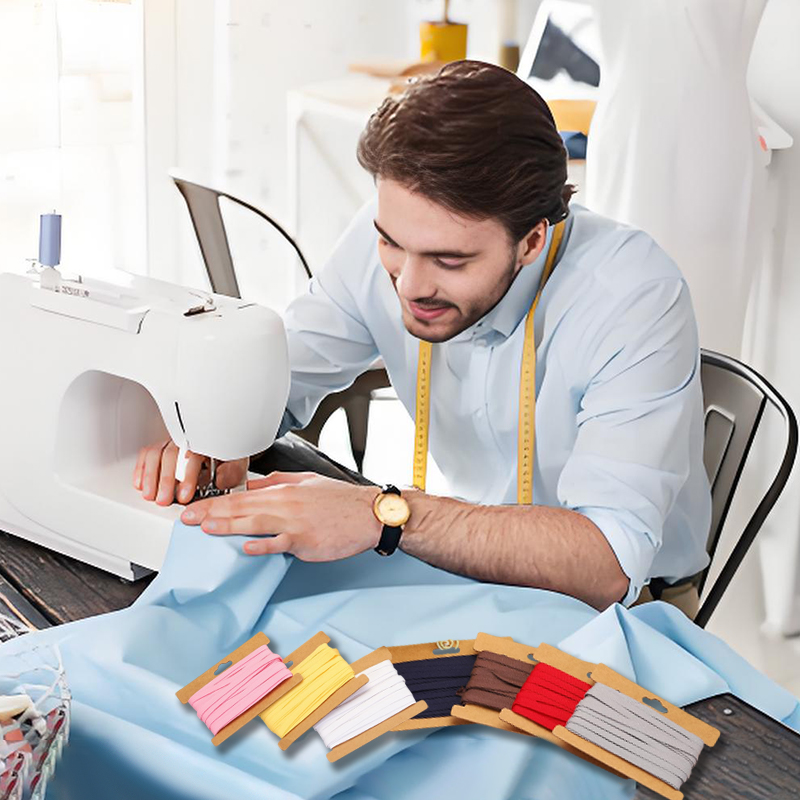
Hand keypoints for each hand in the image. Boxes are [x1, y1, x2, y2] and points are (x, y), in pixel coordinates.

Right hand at [133, 439, 248, 505]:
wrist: (225, 453)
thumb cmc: (229, 460)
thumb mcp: (237, 466)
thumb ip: (231, 473)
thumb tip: (220, 480)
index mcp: (207, 442)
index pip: (194, 455)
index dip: (187, 477)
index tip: (185, 496)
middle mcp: (187, 441)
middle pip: (171, 455)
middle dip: (166, 480)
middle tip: (164, 500)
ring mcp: (173, 443)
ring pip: (156, 454)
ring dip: (151, 476)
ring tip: (150, 495)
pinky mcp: (162, 448)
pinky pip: (147, 454)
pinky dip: (142, 468)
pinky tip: (141, 484)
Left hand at [180, 471, 381, 559]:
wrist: (369, 514)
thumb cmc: (341, 501)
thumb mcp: (307, 481)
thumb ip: (277, 482)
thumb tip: (252, 486)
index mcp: (284, 490)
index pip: (241, 496)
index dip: (215, 501)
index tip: (194, 507)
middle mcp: (286, 504)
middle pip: (242, 508)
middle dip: (212, 513)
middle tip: (186, 519)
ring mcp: (296, 524)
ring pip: (256, 523)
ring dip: (229, 526)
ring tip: (206, 529)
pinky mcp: (307, 542)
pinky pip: (281, 544)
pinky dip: (264, 546)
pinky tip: (247, 548)